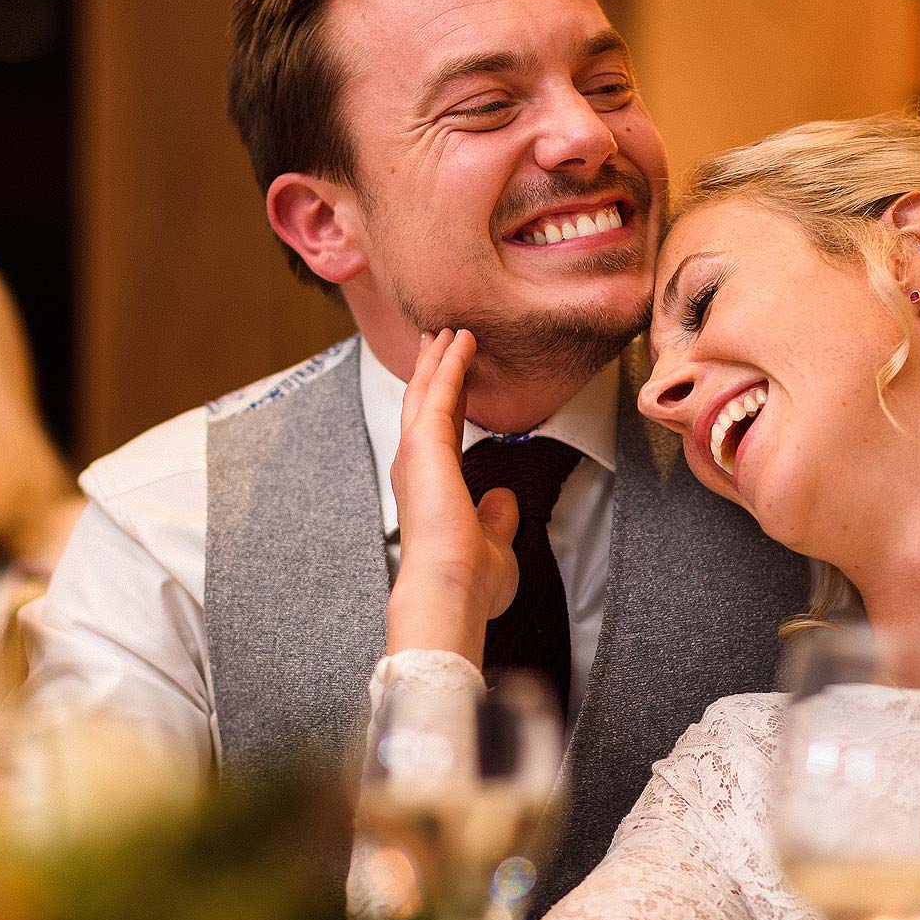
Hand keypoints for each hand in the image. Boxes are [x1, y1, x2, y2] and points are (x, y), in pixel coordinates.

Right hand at [386, 329, 519, 662]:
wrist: (452, 590)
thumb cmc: (471, 581)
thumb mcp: (494, 543)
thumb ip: (497, 517)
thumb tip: (504, 498)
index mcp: (429, 490)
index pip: (440, 434)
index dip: (447, 402)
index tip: (455, 379)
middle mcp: (415, 468)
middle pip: (423, 405)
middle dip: (431, 371)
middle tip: (437, 339)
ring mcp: (416, 454)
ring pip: (426, 392)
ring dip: (438, 359)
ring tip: (447, 329)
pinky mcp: (425, 444)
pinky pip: (441, 392)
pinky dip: (450, 363)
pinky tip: (462, 340)